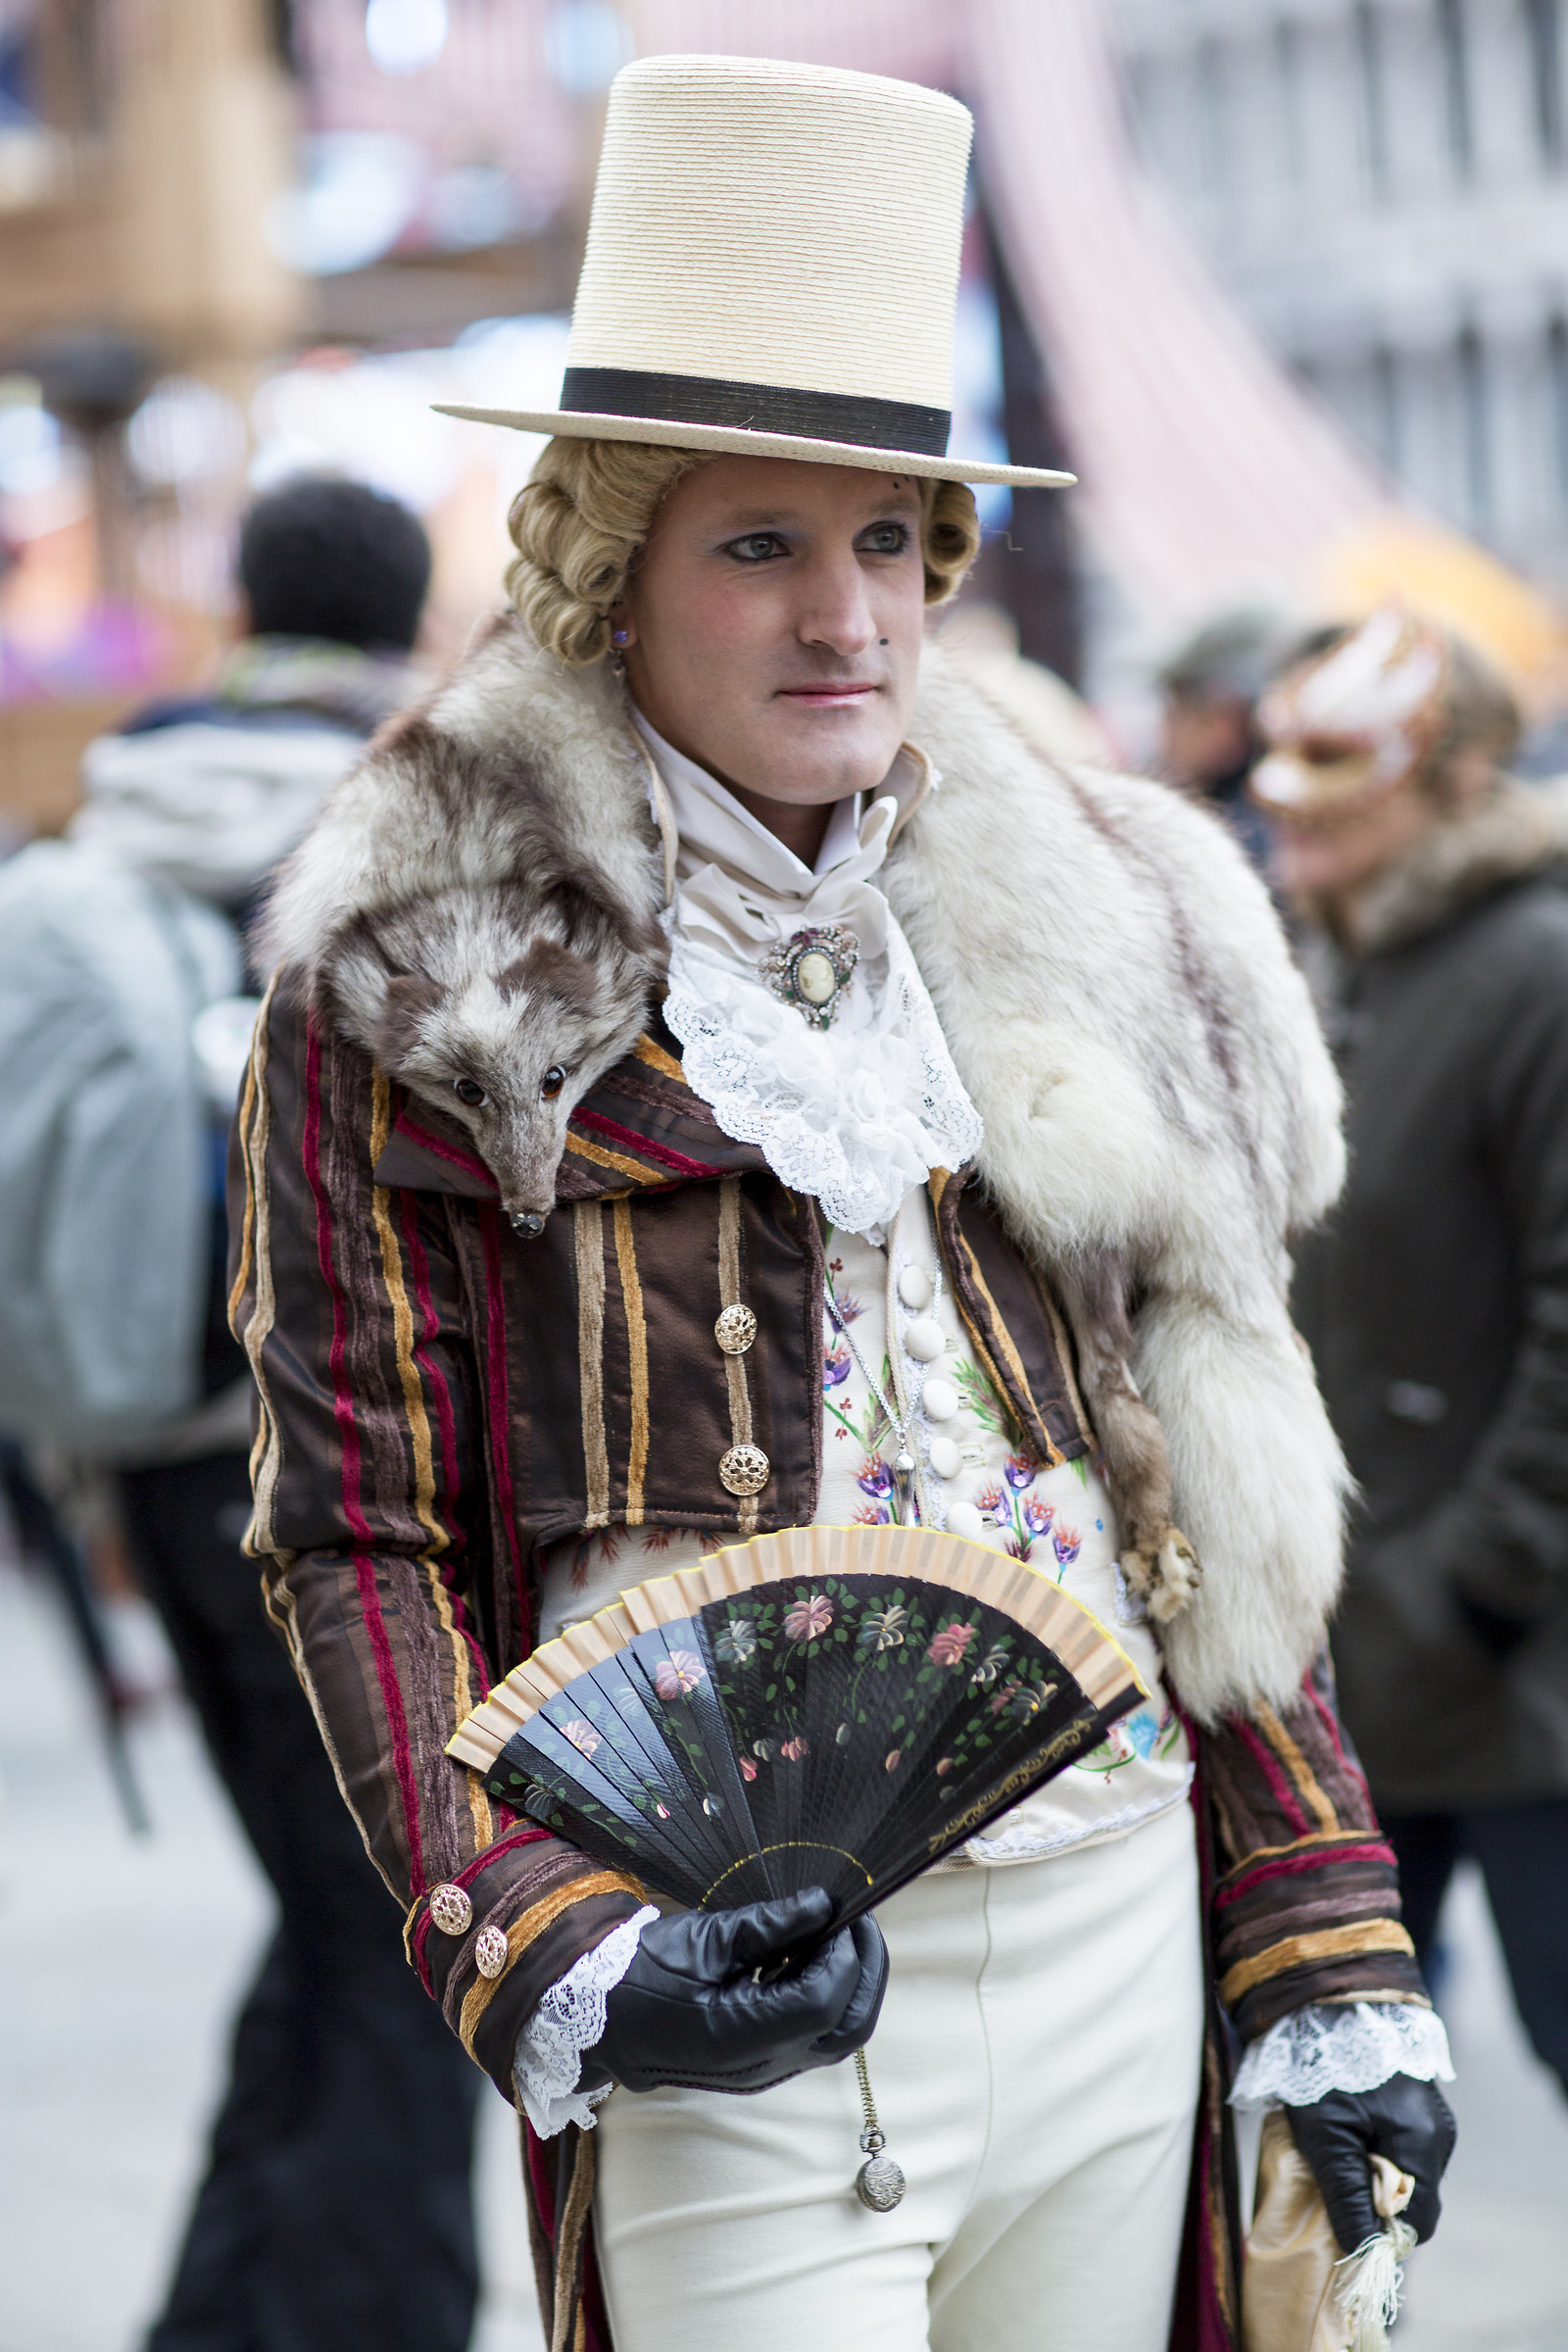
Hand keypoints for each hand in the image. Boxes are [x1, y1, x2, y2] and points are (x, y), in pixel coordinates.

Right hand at [585, 1886, 886, 2095]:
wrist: (600, 2019)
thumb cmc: (641, 1973)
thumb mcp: (705, 1939)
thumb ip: (769, 1926)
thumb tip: (823, 1905)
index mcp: (742, 2035)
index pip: (825, 2001)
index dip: (846, 1954)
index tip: (843, 1910)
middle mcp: (761, 2064)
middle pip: (847, 2029)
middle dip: (867, 1971)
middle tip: (858, 1921)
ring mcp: (764, 2070)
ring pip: (837, 2037)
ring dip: (851, 1985)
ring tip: (836, 1933)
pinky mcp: (761, 2062)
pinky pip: (812, 2035)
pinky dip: (827, 1996)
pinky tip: (810, 1957)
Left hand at [1285, 2074, 1455, 2252]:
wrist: (1331, 2003)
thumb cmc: (1325, 2067)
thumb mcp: (1326, 2136)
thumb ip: (1346, 2194)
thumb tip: (1363, 2250)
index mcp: (1424, 2143)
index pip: (1419, 2221)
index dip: (1383, 2232)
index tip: (1346, 2217)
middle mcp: (1441, 2135)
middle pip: (1416, 2199)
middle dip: (1377, 2202)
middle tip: (1335, 2178)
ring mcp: (1435, 2118)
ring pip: (1410, 2174)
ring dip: (1376, 2174)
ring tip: (1339, 2146)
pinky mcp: (1422, 2106)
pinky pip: (1407, 2148)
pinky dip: (1380, 2151)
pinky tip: (1351, 2128)